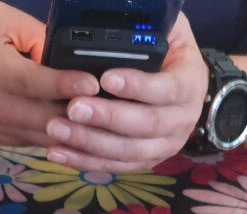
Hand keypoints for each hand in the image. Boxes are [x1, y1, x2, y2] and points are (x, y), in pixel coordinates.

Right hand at [0, 1, 98, 146]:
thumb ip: (32, 32)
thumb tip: (66, 49)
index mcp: (0, 72)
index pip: (39, 82)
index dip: (68, 83)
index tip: (93, 82)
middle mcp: (6, 106)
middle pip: (54, 119)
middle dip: (86, 115)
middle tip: (115, 106)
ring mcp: (10, 130)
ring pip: (55, 139)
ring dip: (82, 133)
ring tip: (110, 121)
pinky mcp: (14, 143)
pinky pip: (48, 144)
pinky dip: (69, 140)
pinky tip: (91, 132)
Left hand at [44, 13, 207, 171]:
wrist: (187, 89)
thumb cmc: (170, 54)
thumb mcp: (171, 31)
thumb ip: (154, 24)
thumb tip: (133, 12)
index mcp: (188, 86)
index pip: (165, 90)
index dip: (137, 86)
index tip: (106, 78)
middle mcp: (181, 122)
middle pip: (145, 126)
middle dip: (107, 118)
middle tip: (73, 107)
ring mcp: (164, 146)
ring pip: (128, 151)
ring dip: (90, 143)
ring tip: (58, 129)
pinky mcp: (145, 161)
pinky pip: (115, 166)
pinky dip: (86, 162)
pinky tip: (60, 152)